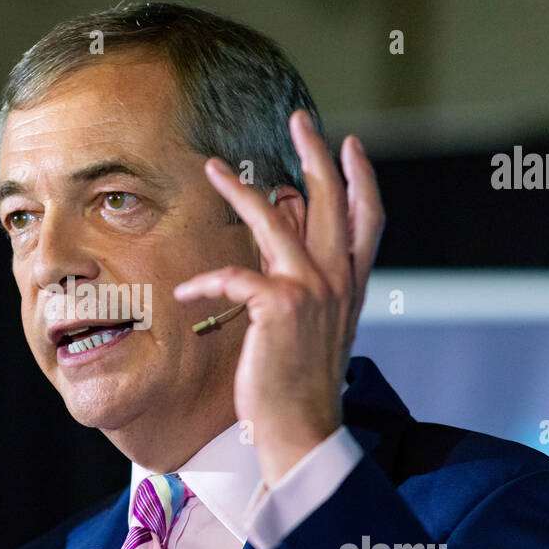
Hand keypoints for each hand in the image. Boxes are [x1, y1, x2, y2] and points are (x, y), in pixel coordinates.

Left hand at [173, 111, 383, 486]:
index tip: (349, 144)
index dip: (360, 178)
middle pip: (330, 201)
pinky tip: (182, 294)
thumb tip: (284, 240)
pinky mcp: (280, 306)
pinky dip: (204, 283)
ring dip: (241, 191)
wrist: (302, 430)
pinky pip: (234, 276)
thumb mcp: (314, 327)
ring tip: (214, 168)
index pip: (366, 218)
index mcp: (351, 286)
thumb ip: (307, 283)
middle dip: (315, 154)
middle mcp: (338, 281)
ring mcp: (312, 291)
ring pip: (275, 222)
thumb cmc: (300, 383)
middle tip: (301, 119)